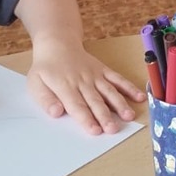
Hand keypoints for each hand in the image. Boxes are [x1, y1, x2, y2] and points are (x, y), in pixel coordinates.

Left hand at [26, 40, 145, 134]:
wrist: (58, 44)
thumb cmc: (46, 68)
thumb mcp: (35, 83)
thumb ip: (45, 99)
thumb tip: (56, 112)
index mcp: (64, 86)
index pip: (77, 105)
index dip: (86, 119)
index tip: (95, 130)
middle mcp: (82, 81)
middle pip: (95, 101)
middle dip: (105, 116)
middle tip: (113, 129)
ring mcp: (95, 76)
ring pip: (109, 91)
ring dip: (120, 104)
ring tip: (129, 116)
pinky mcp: (103, 71)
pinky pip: (118, 79)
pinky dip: (129, 88)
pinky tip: (140, 97)